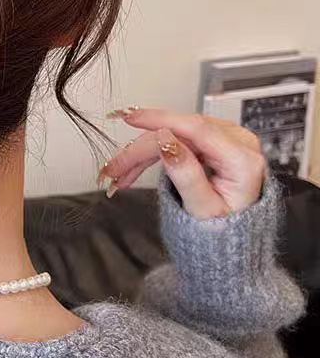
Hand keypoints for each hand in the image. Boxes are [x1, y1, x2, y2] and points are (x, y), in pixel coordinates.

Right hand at [98, 107, 266, 219]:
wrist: (233, 239)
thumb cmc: (224, 229)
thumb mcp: (203, 210)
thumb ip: (186, 175)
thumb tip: (166, 140)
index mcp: (242, 159)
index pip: (196, 128)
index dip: (160, 120)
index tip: (131, 119)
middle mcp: (237, 142)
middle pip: (178, 134)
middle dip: (141, 149)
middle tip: (115, 167)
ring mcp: (224, 139)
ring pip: (171, 136)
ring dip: (142, 153)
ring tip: (120, 173)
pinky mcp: (210, 141)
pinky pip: (173, 140)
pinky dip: (151, 153)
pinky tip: (134, 166)